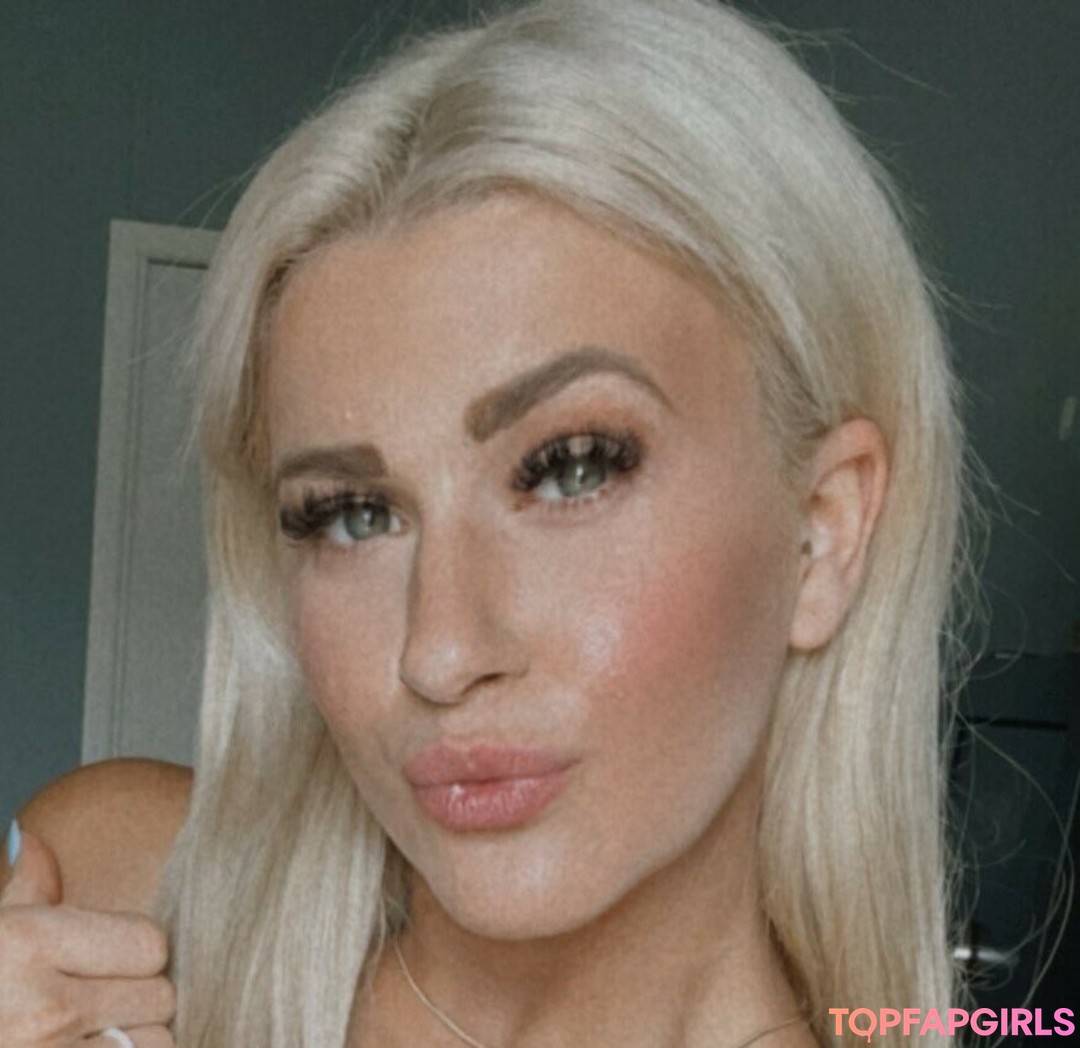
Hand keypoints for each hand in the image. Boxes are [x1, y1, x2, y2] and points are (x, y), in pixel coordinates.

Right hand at [0, 824, 175, 1045]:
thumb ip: (23, 886)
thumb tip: (30, 835)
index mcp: (26, 947)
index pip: (149, 943)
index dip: (140, 948)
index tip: (117, 953)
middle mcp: (43, 1010)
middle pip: (158, 998)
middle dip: (142, 996)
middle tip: (107, 997)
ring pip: (152, 1046)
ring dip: (135, 1041)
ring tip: (97, 1032)